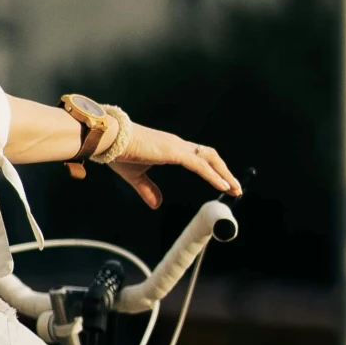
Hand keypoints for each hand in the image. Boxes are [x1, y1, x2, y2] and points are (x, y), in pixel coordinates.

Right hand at [110, 124, 241, 209]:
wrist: (109, 140)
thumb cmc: (119, 154)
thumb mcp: (136, 176)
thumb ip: (148, 189)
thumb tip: (157, 204)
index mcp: (170, 148)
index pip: (198, 158)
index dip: (212, 170)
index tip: (223, 183)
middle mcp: (177, 145)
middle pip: (210, 156)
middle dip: (224, 172)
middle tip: (236, 188)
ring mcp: (177, 146)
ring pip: (209, 159)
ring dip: (224, 174)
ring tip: (235, 189)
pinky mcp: (174, 152)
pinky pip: (199, 165)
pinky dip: (213, 176)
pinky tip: (223, 186)